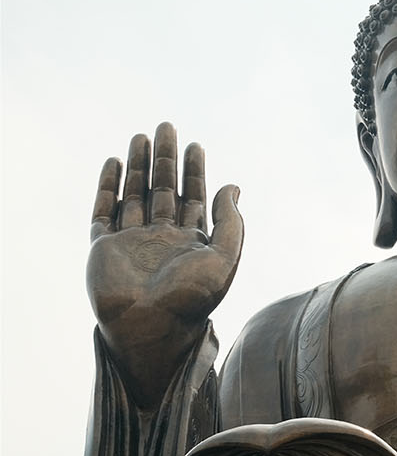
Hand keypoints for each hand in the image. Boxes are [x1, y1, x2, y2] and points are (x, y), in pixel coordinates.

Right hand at [87, 122, 243, 406]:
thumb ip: (230, 223)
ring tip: (142, 136)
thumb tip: (233, 187)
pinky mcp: (104, 248)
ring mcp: (131, 242)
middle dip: (165, 159)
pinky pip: (104, 211)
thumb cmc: (192, 299)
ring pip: (135, 194)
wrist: (151, 327)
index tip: (195, 145)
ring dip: (138, 166)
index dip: (195, 171)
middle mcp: (161, 239)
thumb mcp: (224, 259)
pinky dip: (108, 187)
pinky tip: (115, 163)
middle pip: (163, 189)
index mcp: (190, 243)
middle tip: (167, 127)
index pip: (193, 198)